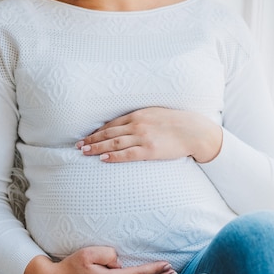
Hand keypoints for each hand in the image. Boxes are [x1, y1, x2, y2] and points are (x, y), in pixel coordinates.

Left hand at [76, 107, 221, 162]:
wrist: (195, 131)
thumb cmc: (176, 123)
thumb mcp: (155, 115)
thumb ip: (140, 119)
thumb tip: (126, 127)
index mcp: (138, 115)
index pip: (112, 124)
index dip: (97, 131)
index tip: (86, 136)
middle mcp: (137, 125)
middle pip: (108, 133)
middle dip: (91, 139)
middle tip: (78, 146)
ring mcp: (143, 137)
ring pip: (114, 143)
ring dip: (97, 147)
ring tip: (84, 152)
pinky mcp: (149, 150)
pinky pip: (127, 154)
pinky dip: (113, 156)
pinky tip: (103, 159)